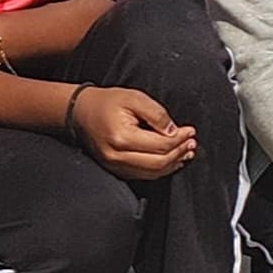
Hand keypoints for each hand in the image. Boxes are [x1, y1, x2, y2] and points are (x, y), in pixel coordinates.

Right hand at [70, 85, 197, 179]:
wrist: (81, 112)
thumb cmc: (107, 102)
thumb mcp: (134, 98)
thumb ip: (156, 114)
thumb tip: (174, 131)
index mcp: (121, 138)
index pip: (160, 145)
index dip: (180, 139)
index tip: (190, 131)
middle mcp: (117, 156)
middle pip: (159, 163)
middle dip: (179, 153)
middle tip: (192, 143)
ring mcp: (115, 166)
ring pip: (153, 172)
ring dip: (173, 163)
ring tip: (186, 151)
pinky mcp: (116, 170)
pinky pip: (144, 175)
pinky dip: (161, 168)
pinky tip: (172, 159)